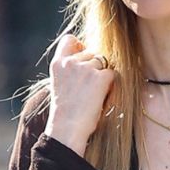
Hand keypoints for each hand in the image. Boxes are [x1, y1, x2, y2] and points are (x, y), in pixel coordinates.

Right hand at [46, 33, 115, 153]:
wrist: (67, 130)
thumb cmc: (65, 115)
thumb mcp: (60, 86)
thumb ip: (70, 71)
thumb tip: (90, 60)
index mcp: (57, 64)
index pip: (69, 40)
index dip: (80, 46)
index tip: (84, 57)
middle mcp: (70, 62)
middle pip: (91, 53)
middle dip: (95, 67)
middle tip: (90, 89)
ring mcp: (85, 68)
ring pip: (103, 63)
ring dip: (103, 77)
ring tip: (95, 95)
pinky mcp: (100, 77)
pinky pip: (112, 74)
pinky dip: (111, 86)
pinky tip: (102, 99)